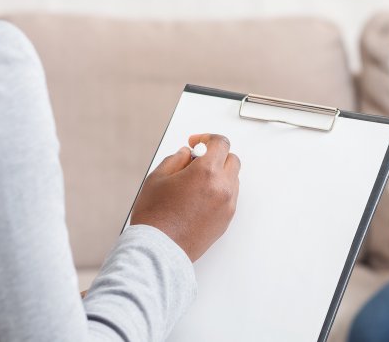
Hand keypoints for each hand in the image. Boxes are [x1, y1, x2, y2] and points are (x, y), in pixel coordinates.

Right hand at [130, 133, 240, 261]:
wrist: (159, 250)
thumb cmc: (155, 217)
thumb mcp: (158, 178)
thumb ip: (176, 159)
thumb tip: (187, 154)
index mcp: (207, 172)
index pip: (220, 143)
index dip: (207, 139)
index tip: (196, 143)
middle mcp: (223, 188)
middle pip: (231, 160)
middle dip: (216, 156)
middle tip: (196, 162)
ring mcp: (227, 205)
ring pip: (232, 179)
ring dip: (219, 174)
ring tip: (195, 183)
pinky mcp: (226, 220)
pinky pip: (229, 197)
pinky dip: (219, 192)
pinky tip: (199, 198)